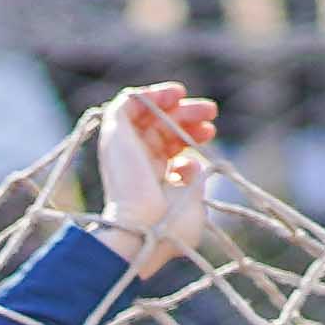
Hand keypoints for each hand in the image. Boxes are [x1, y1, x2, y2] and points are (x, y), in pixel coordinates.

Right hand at [87, 83, 221, 266]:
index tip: (210, 131)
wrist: (146, 230)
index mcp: (151, 179)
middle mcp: (135, 163)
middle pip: (161, 127)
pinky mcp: (114, 136)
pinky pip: (124, 104)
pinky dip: (147, 95)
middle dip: (187, 115)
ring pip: (145, 114)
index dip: (190, 134)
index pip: (169, 146)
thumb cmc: (170, 227)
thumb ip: (193, 180)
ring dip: (170, 101)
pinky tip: (171, 94)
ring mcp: (124, 149)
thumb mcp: (192, 202)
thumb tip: (190, 163)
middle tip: (210, 111)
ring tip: (192, 100)